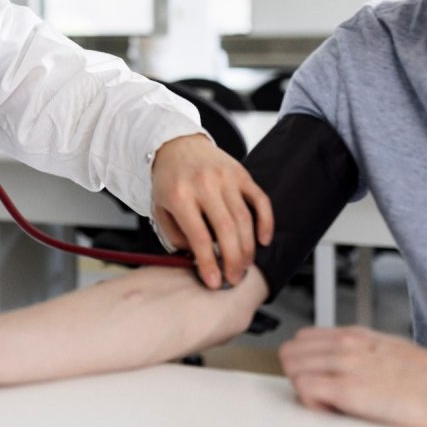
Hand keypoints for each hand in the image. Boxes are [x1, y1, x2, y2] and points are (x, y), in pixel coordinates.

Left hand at [151, 134, 273, 288]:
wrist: (177, 144)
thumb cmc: (169, 181)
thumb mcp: (160, 208)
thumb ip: (176, 235)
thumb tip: (198, 260)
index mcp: (179, 195)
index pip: (198, 236)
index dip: (208, 263)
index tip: (213, 282)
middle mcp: (204, 185)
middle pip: (226, 230)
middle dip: (233, 260)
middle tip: (234, 279)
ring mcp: (225, 178)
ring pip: (245, 219)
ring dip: (248, 248)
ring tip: (244, 267)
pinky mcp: (242, 173)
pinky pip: (261, 200)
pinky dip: (266, 222)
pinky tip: (263, 240)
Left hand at [280, 327, 426, 426]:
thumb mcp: (390, 350)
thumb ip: (364, 353)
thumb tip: (350, 366)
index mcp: (355, 335)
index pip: (304, 338)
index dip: (305, 361)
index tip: (317, 377)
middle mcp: (345, 344)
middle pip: (291, 352)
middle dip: (299, 374)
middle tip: (319, 393)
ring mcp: (345, 365)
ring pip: (292, 367)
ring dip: (303, 387)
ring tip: (328, 403)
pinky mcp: (348, 390)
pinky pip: (305, 389)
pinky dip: (311, 403)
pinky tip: (333, 410)